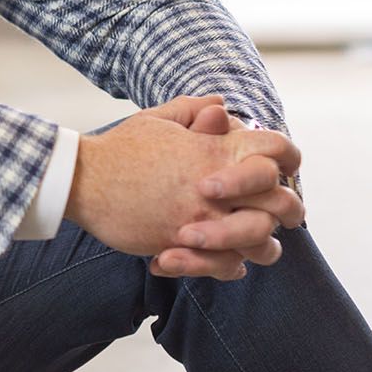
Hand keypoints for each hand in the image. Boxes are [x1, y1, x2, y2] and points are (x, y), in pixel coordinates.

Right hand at [66, 97, 302, 280]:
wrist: (83, 179)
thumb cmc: (119, 149)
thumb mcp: (157, 120)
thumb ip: (192, 111)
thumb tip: (219, 105)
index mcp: (217, 149)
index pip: (277, 150)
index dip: (287, 162)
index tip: (280, 174)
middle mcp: (219, 184)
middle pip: (283, 202)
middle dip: (286, 212)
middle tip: (277, 219)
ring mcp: (203, 216)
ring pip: (261, 240)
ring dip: (258, 245)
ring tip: (245, 246)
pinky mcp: (184, 243)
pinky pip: (228, 264)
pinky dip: (229, 266)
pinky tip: (223, 261)